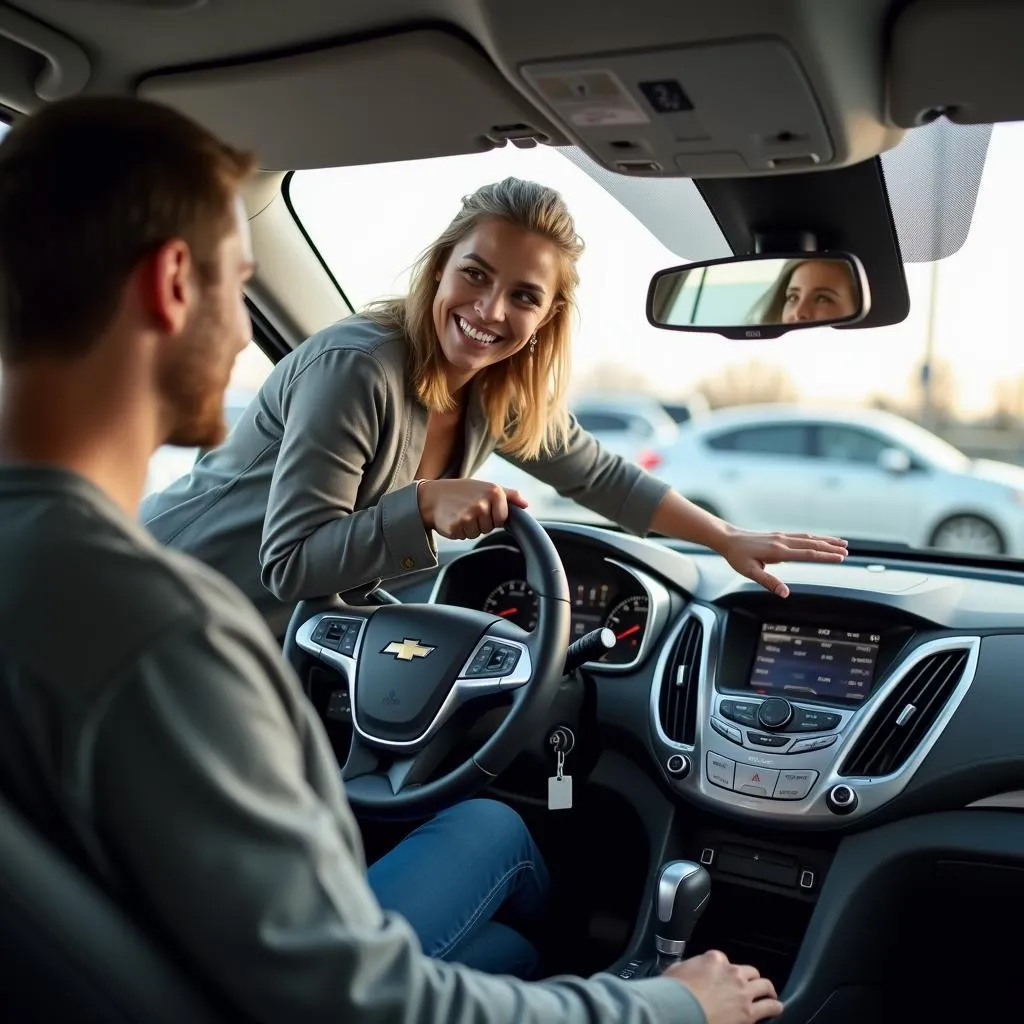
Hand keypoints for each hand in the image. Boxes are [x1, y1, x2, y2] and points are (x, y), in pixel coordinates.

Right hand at [417, 479, 528, 540]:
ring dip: (469, 527)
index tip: (482, 507)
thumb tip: (526, 505)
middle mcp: (483, 503)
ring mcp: (469, 516)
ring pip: (477, 533)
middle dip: (480, 522)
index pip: (502, 518)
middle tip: (468, 509)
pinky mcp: (456, 527)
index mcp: (494, 492)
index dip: (492, 516)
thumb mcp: (486, 487)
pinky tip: (453, 519)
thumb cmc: (462, 491)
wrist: (432, 496)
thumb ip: (509, 495)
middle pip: (489, 527)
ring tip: (460, 513)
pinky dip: (459, 531)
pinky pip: (464, 537)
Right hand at [665, 950, 782, 1023]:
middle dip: (749, 978)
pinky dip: (775, 1007)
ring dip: (767, 990)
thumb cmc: (673, 993)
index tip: (723, 978)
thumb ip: (687, 969)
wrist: (679, 1011)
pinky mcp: (749, 1013)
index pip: (724, 961)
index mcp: (714, 960)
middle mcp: (732, 972)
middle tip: (750, 985)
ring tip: (769, 994)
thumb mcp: (676, 971)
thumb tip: (685, 971)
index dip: (724, 971)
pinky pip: (770, 1007)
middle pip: (749, 971)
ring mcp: (742, 992)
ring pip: (764, 985)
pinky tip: (776, 1008)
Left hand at [719, 527, 847, 596]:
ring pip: (809, 538)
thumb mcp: (750, 572)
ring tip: (841, 543)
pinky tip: (820, 539)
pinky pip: (801, 536)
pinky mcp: (779, 536)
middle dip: (831, 548)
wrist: (728, 539)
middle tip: (847, 552)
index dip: (825, 556)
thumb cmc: (738, 556)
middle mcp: (783, 541)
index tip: (840, 558)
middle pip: (812, 544)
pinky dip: (815, 537)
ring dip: (826, 541)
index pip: (807, 554)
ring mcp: (782, 537)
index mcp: (778, 551)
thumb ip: (769, 582)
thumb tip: (785, 593)